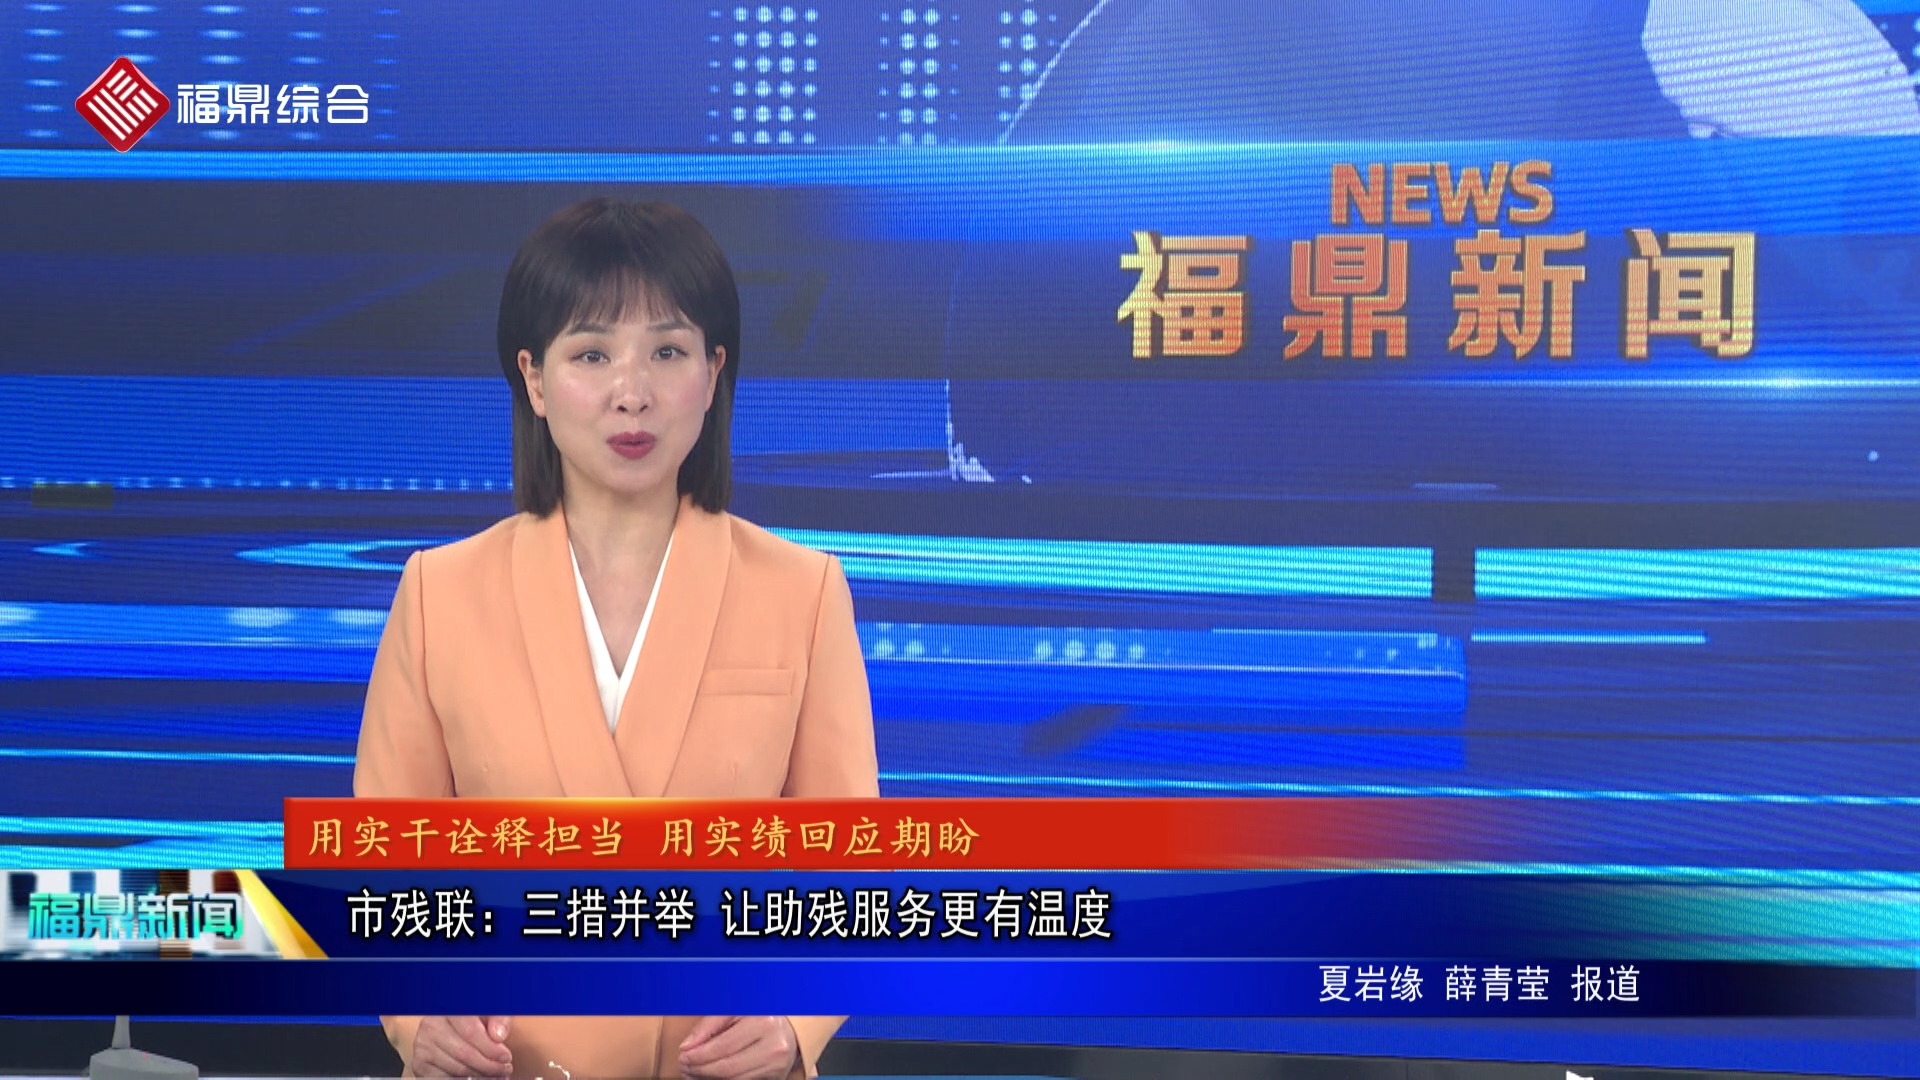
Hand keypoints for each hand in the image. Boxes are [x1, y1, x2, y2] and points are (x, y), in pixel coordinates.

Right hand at [411, 1015, 512, 1076]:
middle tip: (504, 1069)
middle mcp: (431, 1025)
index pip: (471, 1032)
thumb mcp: (490, 1012)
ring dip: (479, 1075)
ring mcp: (422, 1045)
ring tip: (494, 1074)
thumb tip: (498, 1035)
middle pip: (464, 1054)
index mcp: (449, 1009)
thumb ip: (498, 1019)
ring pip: (457, 1069)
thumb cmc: (474, 1018)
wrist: (452, 1025)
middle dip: (489, 1065)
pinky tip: (478, 1077)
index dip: (491, 1048)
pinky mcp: (420, 1062)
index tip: (506, 1057)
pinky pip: (445, 1078)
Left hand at [678, 1015, 799, 1078]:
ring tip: (693, 1072)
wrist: (788, 1026)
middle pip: (727, 1067)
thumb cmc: (756, 1015)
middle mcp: (774, 1044)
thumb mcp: (734, 1011)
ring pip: (733, 1079)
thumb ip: (709, 1025)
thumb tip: (687, 1047)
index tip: (682, 1055)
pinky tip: (709, 1075)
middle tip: (684, 1067)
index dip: (698, 1054)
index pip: (722, 1046)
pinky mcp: (776, 1075)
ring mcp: (776, 1063)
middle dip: (700, 1069)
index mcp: (763, 1021)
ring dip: (707, 1078)